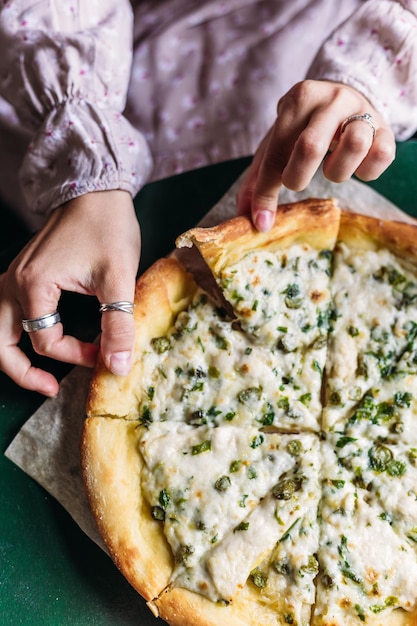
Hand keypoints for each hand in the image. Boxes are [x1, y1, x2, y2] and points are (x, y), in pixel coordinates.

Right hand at [0, 190, 139, 395]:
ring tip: (41, 374)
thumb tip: (118, 367)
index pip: (46, 341)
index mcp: (32, 286)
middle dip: (23, 371)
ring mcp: (15, 277)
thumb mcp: (118, 279)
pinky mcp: (24, 273)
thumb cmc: (107, 227)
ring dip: (15, 353)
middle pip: (1, 342)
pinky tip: (44, 336)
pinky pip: (10, 311)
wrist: (97, 190)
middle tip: (50, 388)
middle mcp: (14, 283)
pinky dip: (21, 332)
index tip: (106, 353)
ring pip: (0, 327)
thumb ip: (118, 325)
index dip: (78, 356)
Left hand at [237, 80, 395, 230]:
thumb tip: (243, 216)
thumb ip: (258, 178)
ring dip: (338, 172)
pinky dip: (367, 171)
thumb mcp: (277, 144)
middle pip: (311, 147)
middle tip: (297, 182)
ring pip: (354, 145)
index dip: (266, 192)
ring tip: (330, 167)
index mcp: (298, 99)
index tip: (262, 221)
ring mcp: (363, 109)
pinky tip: (355, 167)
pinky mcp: (386, 128)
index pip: (277, 152)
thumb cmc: (304, 128)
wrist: (345, 97)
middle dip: (298, 177)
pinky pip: (382, 156)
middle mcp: (331, 99)